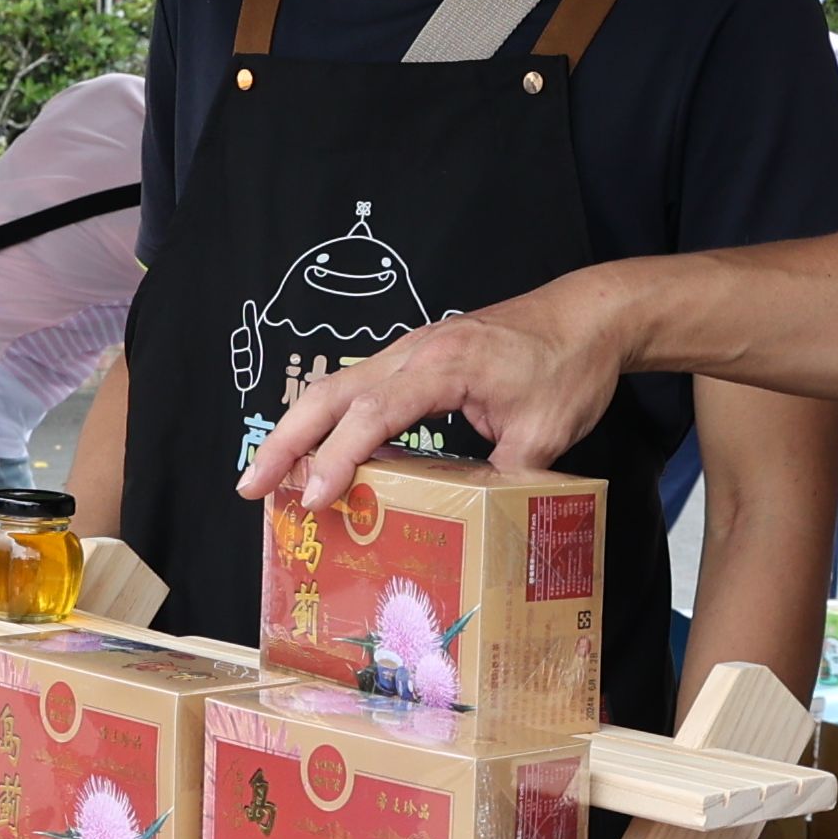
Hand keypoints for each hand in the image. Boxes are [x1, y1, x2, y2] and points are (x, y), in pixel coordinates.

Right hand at [238, 275, 629, 511]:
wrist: (586, 316)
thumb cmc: (567, 366)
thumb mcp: (546, 433)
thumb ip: (505, 476)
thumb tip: (474, 522)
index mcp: (445, 365)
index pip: (376, 414)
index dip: (340, 457)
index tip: (315, 497)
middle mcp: (415, 352)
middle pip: (331, 393)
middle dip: (286, 441)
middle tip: (251, 488)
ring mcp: (411, 352)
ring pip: (336, 388)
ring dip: (297, 431)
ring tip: (267, 478)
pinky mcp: (415, 359)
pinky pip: (358, 389)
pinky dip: (328, 421)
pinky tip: (317, 453)